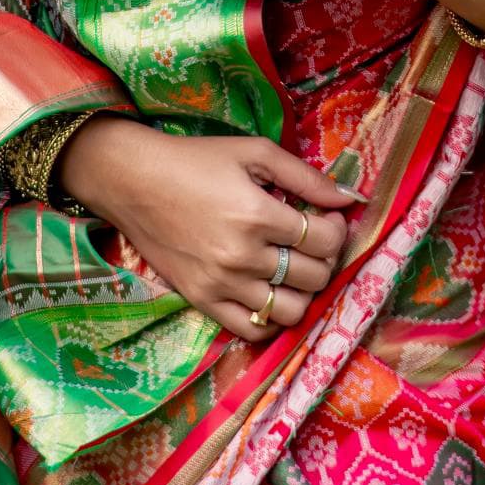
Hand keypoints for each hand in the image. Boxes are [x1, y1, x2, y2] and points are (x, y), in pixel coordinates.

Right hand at [58, 115, 354, 343]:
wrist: (133, 183)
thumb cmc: (196, 160)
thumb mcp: (254, 153)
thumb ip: (306, 177)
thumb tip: (351, 198)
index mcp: (257, 214)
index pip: (324, 239)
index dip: (337, 230)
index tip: (327, 219)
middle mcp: (242, 256)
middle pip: (314, 277)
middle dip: (325, 258)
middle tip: (313, 241)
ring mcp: (222, 285)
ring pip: (292, 310)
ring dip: (304, 290)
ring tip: (294, 267)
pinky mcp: (203, 302)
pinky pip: (254, 330)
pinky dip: (273, 317)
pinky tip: (271, 291)